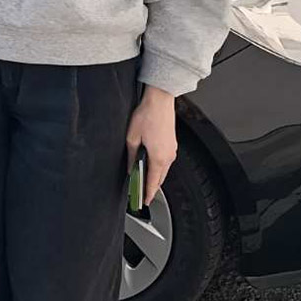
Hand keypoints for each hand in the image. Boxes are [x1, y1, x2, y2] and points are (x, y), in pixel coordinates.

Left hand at [126, 85, 176, 204]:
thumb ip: (131, 156)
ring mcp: (172, 149)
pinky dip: (159, 167)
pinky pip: (166, 161)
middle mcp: (168, 155)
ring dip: (155, 176)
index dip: (148, 193)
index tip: (143, 201)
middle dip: (151, 187)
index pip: (153, 182)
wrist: (159, 100)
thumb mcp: (132, 137)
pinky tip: (151, 165)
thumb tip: (129, 167)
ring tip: (144, 180)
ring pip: (164, 170)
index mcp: (159, 157)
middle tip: (142, 193)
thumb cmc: (147, 115)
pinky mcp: (172, 143)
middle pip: (160, 178)